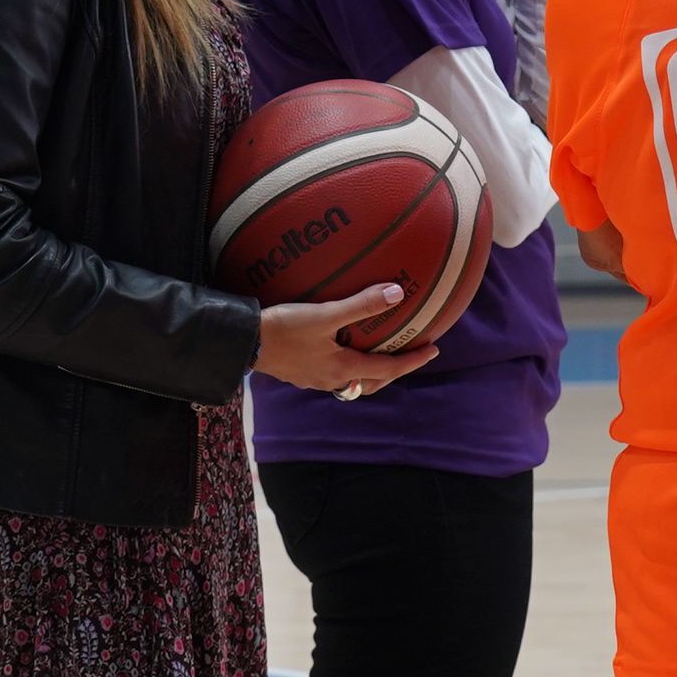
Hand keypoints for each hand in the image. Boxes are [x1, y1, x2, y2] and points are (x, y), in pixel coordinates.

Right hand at [255, 284, 441, 395]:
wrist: (243, 342)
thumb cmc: (284, 329)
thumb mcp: (325, 315)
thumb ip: (360, 305)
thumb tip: (397, 293)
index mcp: (343, 369)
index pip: (388, 368)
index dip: (412, 360)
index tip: (433, 350)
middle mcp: (332, 380)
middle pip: (373, 382)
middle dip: (394, 371)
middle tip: (410, 356)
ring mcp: (314, 380)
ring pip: (353, 383)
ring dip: (372, 373)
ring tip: (381, 356)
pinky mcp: (299, 374)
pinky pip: (334, 376)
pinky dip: (350, 368)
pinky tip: (342, 352)